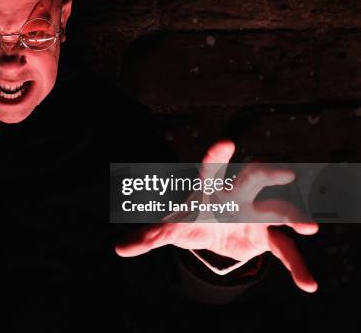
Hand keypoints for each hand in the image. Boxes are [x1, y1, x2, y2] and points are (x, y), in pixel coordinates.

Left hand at [115, 140, 317, 292]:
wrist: (210, 232)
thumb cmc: (189, 221)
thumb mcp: (168, 229)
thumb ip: (148, 236)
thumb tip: (119, 248)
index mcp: (208, 189)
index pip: (211, 168)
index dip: (217, 157)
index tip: (225, 144)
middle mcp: (236, 195)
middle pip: (253, 177)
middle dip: (267, 172)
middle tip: (285, 172)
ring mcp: (255, 214)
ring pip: (277, 209)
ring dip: (293, 217)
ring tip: (309, 227)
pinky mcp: (266, 237)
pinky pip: (284, 250)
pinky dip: (296, 266)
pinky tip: (308, 284)